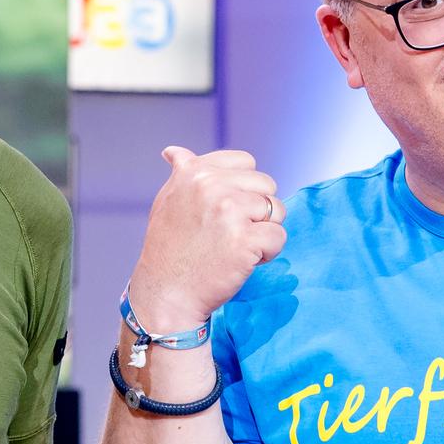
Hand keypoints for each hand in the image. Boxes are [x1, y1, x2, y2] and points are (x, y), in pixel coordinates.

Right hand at [126, 146, 285, 333]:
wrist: (165, 292)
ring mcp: (229, 211)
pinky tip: (243, 260)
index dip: (244, 188)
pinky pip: (278, 237)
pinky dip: (268, 252)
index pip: (246, 163)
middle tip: (229, 233)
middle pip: (266, 186)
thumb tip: (174, 151)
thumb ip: (182, 173)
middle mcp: (211, 186)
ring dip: (263, 231)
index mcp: (195, 172)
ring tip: (235, 246)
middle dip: (256, 210)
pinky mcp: (245, 239)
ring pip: (276, 210)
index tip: (225, 210)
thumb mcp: (168, 200)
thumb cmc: (168, 248)